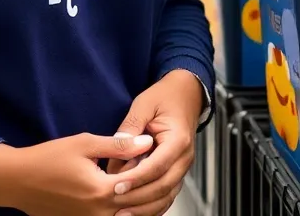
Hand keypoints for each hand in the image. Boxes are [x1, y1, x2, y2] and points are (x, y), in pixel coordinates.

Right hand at [0, 132, 153, 215]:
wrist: (17, 181)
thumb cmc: (48, 158)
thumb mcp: (84, 144)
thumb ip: (118, 145)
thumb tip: (148, 143)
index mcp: (101, 191)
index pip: (139, 183)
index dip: (153, 169)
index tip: (161, 155)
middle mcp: (99, 213)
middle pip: (138, 205)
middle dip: (153, 189)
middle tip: (163, 173)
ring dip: (142, 205)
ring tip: (150, 187)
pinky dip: (125, 212)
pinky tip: (130, 200)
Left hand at [108, 70, 204, 215]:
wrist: (184, 95)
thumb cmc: (165, 98)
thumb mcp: (144, 104)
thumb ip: (131, 127)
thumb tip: (116, 146)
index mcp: (179, 139)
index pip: (158, 165)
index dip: (137, 178)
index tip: (117, 186)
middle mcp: (184, 157)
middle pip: (164, 186)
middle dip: (138, 198)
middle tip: (114, 204)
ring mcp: (182, 167)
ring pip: (166, 196)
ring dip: (144, 208)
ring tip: (121, 215)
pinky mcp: (175, 173)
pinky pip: (166, 195)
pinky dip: (151, 206)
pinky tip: (134, 212)